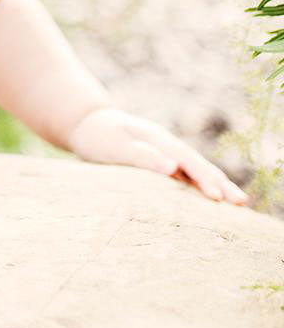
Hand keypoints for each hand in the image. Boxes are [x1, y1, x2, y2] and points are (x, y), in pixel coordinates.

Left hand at [67, 107, 247, 204]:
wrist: (85, 124)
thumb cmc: (98, 135)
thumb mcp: (116, 144)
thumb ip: (142, 155)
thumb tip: (173, 168)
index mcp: (158, 138)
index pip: (187, 160)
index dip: (203, 178)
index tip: (218, 197)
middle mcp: (165, 144)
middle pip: (198, 164)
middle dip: (220, 183)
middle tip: (242, 203)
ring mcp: (164, 152)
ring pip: (194, 169)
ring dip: (215, 184)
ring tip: (236, 203)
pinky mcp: (158, 160)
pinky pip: (184, 174)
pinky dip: (199, 185)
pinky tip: (209, 198)